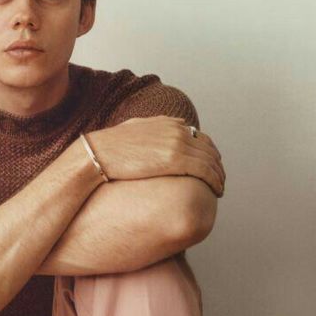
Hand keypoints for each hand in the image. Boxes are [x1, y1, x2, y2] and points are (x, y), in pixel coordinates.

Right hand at [88, 116, 225, 196]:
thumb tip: (156, 134)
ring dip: (218, 175)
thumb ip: (148, 130)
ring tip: (220, 188)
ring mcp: (177, 143)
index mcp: (167, 123)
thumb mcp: (130, 132)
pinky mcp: (176, 160)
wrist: (96, 155)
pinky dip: (215, 181)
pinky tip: (217, 191)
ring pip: (210, 160)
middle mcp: (176, 130)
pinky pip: (205, 171)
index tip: (208, 165)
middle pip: (208, 148)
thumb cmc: (107, 150)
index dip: (206, 152)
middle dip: (216, 164)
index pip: (198, 136)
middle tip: (219, 179)